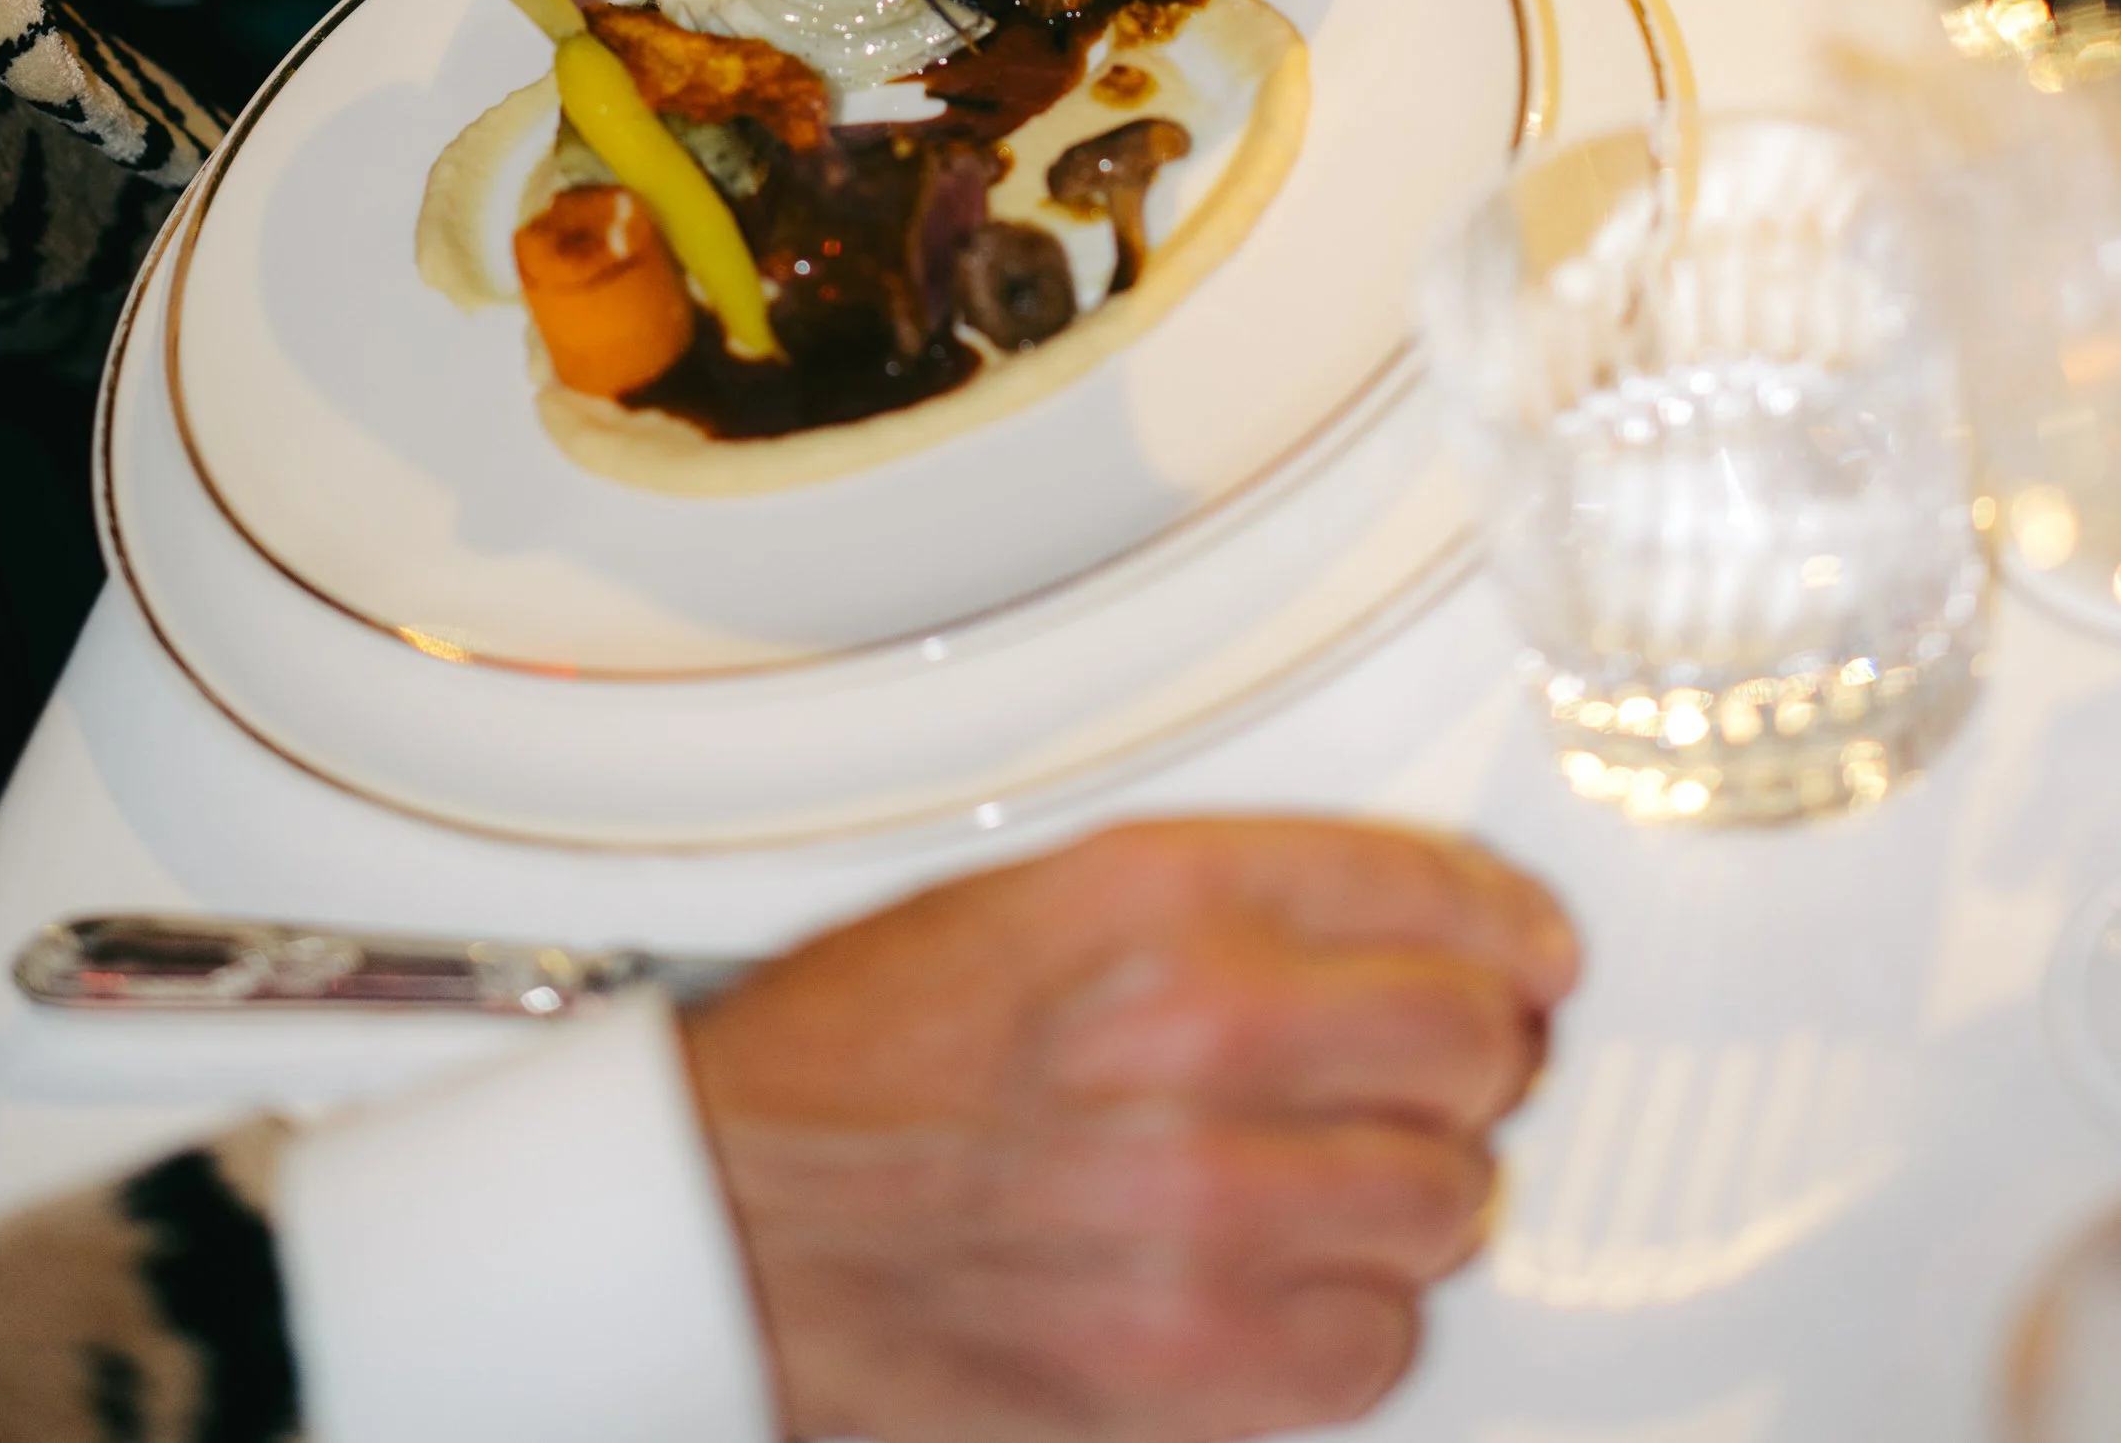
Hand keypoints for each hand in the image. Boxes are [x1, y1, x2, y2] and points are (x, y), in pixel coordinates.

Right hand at [684, 814, 1577, 1442]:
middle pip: (1473, 1044)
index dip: (1502, 926)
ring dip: (1416, 1190)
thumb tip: (1413, 931)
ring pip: (1452, 1200)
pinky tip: (1294, 1276)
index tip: (1526, 950)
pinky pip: (1382, 1345)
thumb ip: (1231, 901)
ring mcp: (1207, 1214)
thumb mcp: (1039, 896)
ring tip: (1337, 1175)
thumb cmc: (863, 1060)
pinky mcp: (1195, 1367)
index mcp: (1158, 902)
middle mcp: (1198, 1040)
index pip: (1433, 894)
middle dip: (1465, 1055)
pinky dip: (1359, 1319)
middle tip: (1427, 1065)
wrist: (736, 1218)